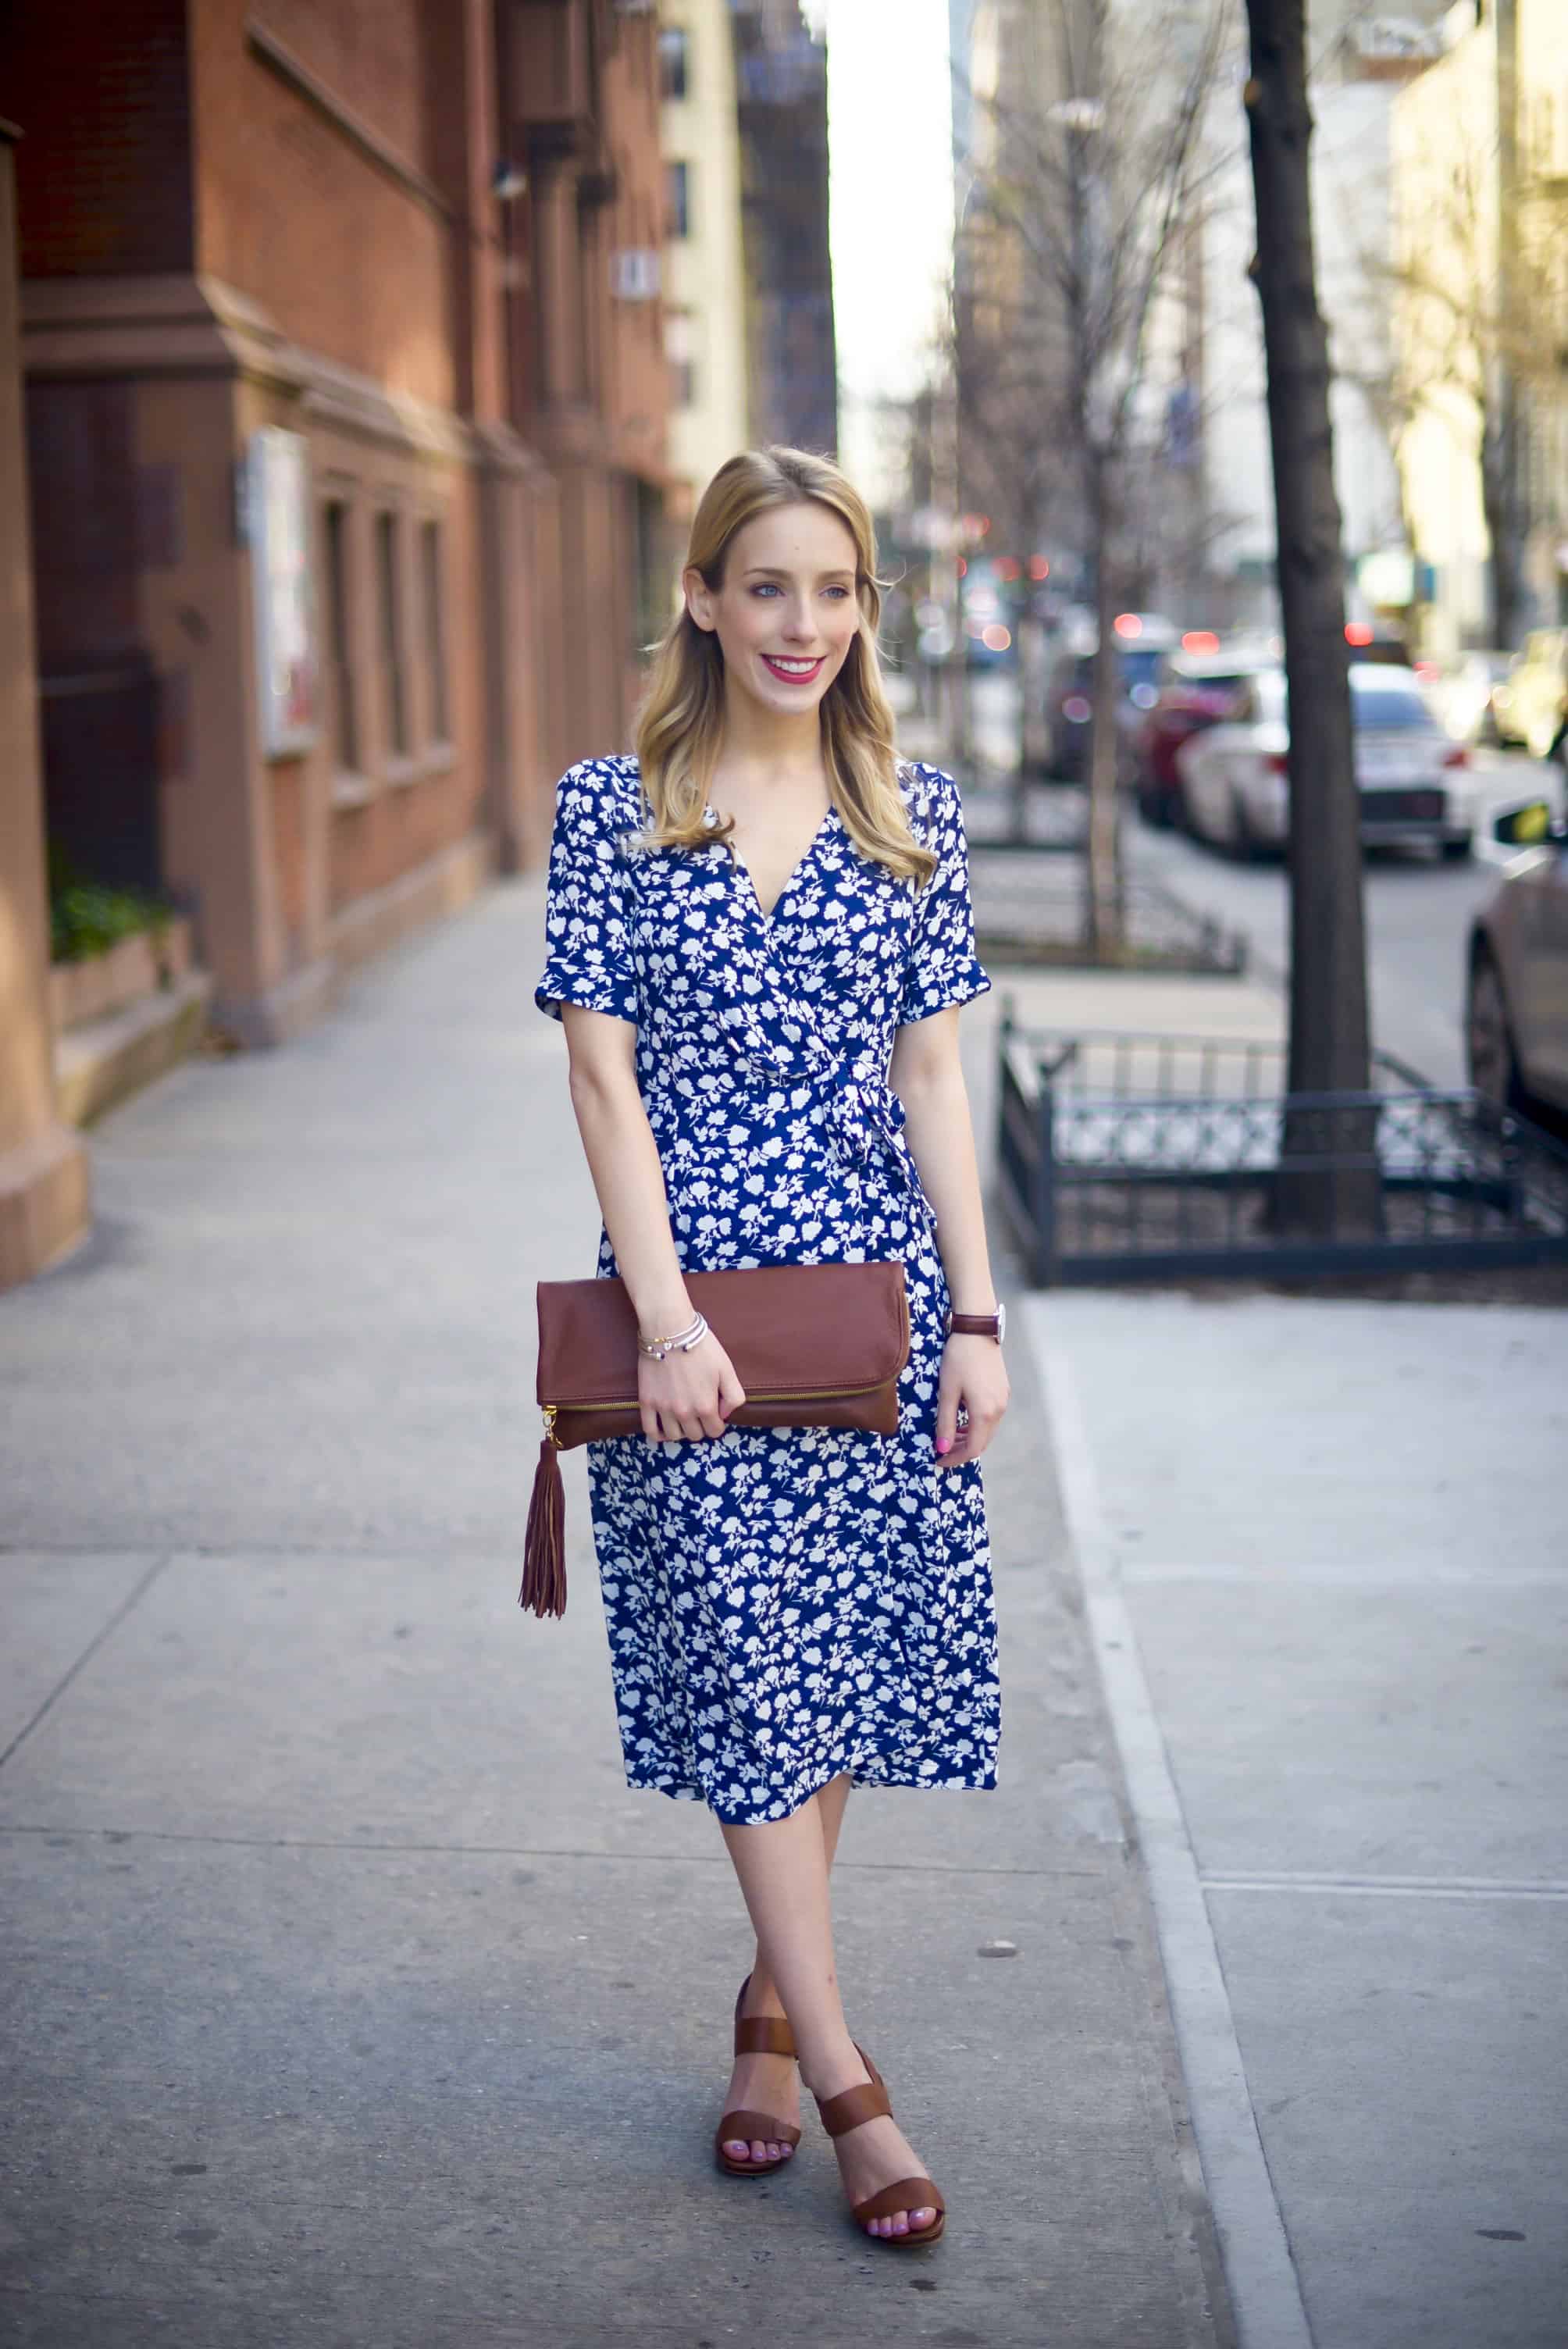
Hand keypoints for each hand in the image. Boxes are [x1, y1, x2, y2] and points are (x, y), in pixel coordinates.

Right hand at [639, 1331, 746, 1443]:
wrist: (670, 1329)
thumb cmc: (701, 1347)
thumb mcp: (727, 1369)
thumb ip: (734, 1397)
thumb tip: (724, 1415)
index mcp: (706, 1406)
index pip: (715, 1431)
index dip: (717, 1423)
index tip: (715, 1412)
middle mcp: (684, 1412)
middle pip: (695, 1435)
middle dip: (701, 1426)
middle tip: (699, 1411)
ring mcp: (664, 1408)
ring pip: (674, 1436)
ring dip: (682, 1430)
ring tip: (684, 1418)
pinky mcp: (647, 1401)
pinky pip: (650, 1430)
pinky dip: (658, 1435)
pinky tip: (664, 1429)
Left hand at [934, 1334, 1008, 1468]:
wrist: (977, 1330)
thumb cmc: (958, 1359)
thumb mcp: (947, 1392)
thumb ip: (946, 1422)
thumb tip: (943, 1449)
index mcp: (985, 1413)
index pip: (973, 1449)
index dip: (955, 1459)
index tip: (938, 1460)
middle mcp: (999, 1410)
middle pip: (982, 1443)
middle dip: (961, 1450)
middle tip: (941, 1450)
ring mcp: (1003, 1400)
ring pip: (987, 1431)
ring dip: (969, 1438)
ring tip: (949, 1436)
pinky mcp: (1003, 1391)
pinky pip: (991, 1418)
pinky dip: (976, 1425)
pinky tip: (962, 1419)